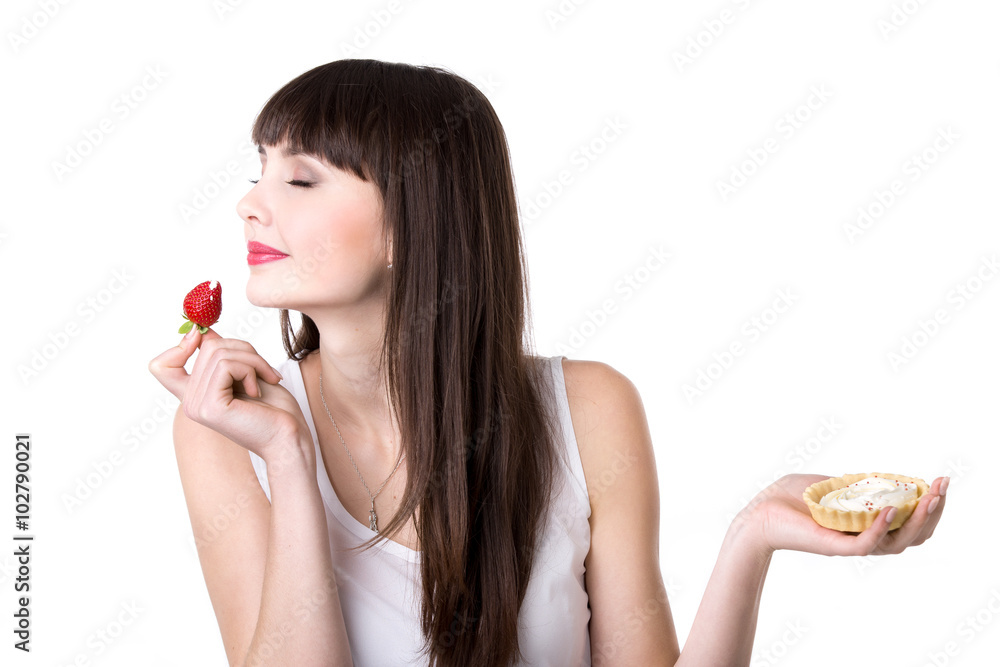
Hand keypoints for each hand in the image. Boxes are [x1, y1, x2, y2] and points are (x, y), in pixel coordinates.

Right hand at [148, 327, 308, 462]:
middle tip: (266, 369)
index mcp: (196, 395)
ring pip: (219, 353)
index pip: (160, 367)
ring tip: (268, 379)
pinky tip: (257, 392)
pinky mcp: (210, 407)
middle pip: (207, 347)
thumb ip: (223, 356)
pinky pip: (226, 366)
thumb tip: (204, 331)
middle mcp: (191, 402)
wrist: (289, 438)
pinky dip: (251, 370)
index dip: (179, 346)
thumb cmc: (275, 409)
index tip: (206, 338)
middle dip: (245, 349)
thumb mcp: (247, 374)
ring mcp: (197, 406)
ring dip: (253, 360)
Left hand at [735, 473, 947, 557]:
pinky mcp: (833, 547)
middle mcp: (864, 537)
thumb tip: (875, 477)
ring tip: (929, 498)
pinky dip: (880, 528)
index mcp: (866, 525)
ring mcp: (850, 543)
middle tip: (944, 487)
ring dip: (917, 520)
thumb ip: (852, 484)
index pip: (909, 523)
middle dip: (934, 511)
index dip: (930, 506)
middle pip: (913, 535)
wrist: (758, 513)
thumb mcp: (828, 484)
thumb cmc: (787, 498)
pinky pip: (865, 544)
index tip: (940, 483)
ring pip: (896, 542)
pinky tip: (889, 508)